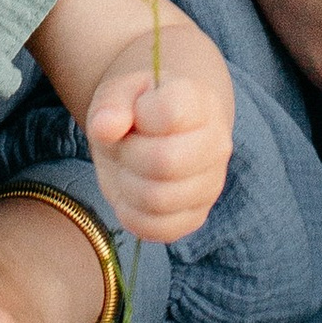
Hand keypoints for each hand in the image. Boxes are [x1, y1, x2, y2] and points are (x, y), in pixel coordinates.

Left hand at [84, 34, 234, 240]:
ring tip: (129, 169)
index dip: (140, 115)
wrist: (159, 131)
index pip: (171, 113)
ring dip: (128, 186)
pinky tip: (131, 195)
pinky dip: (133, 216)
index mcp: (200, 102)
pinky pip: (160, 230)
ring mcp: (211, 184)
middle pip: (165, 162)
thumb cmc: (138, 109)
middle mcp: (216, 143)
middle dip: (129, 154)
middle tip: (125, 146)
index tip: (136, 113)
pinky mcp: (196, 217)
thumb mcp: (119, 92)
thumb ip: (111, 104)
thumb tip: (104, 127)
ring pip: (160, 199)